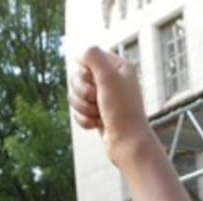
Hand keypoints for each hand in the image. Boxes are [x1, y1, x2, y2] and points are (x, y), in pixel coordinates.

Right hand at [70, 47, 155, 167]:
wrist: (127, 143)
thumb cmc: (122, 110)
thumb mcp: (108, 77)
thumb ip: (92, 57)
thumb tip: (79, 54)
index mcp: (118, 67)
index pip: (89, 57)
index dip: (86, 71)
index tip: (95, 82)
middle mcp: (112, 80)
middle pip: (78, 77)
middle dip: (82, 91)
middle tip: (96, 100)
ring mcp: (104, 98)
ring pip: (75, 95)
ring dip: (82, 107)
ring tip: (98, 115)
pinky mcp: (97, 114)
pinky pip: (78, 111)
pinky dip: (84, 119)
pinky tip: (96, 125)